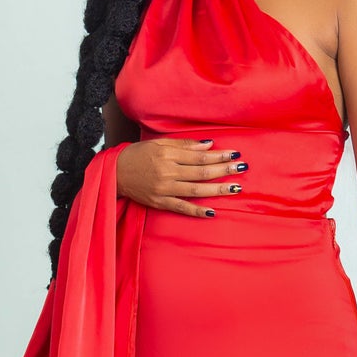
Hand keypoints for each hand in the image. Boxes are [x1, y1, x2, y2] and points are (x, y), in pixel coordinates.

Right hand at [115, 136, 247, 214]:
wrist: (115, 172)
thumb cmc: (138, 155)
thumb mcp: (159, 144)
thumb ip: (184, 145)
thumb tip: (208, 145)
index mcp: (168, 155)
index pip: (199, 156)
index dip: (218, 155)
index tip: (234, 153)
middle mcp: (167, 172)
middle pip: (201, 172)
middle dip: (224, 170)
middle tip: (242, 168)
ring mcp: (164, 189)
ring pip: (196, 190)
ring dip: (217, 189)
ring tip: (235, 188)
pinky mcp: (159, 202)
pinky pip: (181, 208)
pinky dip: (197, 211)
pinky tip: (212, 212)